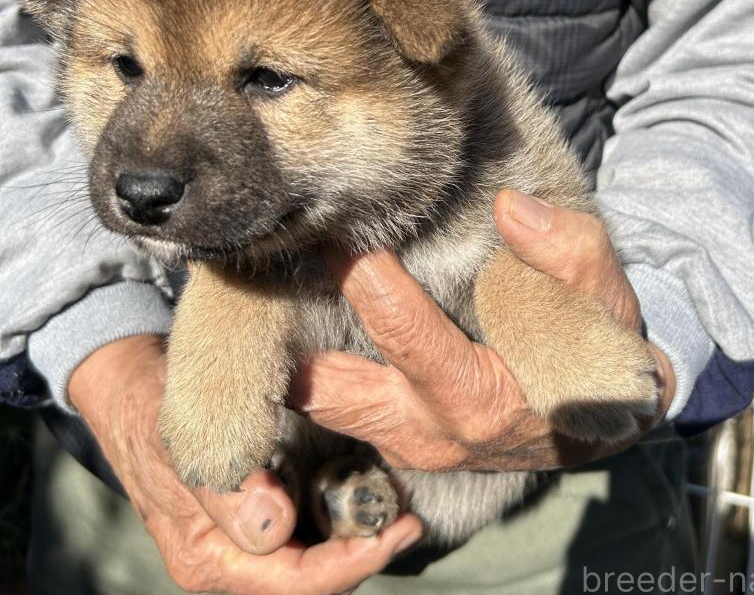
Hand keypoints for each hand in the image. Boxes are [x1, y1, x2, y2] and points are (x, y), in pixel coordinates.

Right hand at [69, 335, 421, 594]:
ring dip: (354, 540)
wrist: (132, 389)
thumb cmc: (153, 412)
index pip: (292, 582)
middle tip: (409, 521)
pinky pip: (303, 533)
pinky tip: (362, 491)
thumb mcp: (183, 443)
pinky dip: (336, 519)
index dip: (349, 564)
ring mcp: (240, 540)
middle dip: (361, 555)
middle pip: (308, 580)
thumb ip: (227, 491)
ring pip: (310, 560)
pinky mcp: (254, 515)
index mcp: (208, 557)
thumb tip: (275, 530)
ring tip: (397, 508)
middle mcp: (227, 560)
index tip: (395, 531)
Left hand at [290, 191, 674, 471]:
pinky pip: (339, 415)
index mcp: (485, 400)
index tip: (336, 234)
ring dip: (287, 371)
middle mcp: (436, 434)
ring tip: (241, 321)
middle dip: (298, 335)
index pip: (410, 337)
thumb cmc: (601, 354)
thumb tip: (510, 207)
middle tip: (256, 280)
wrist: (602, 415)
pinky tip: (280, 343)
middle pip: (341, 391)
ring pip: (328, 412)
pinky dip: (306, 384)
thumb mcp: (608, 302)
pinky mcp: (400, 441)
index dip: (370, 282)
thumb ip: (570, 253)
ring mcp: (411, 445)